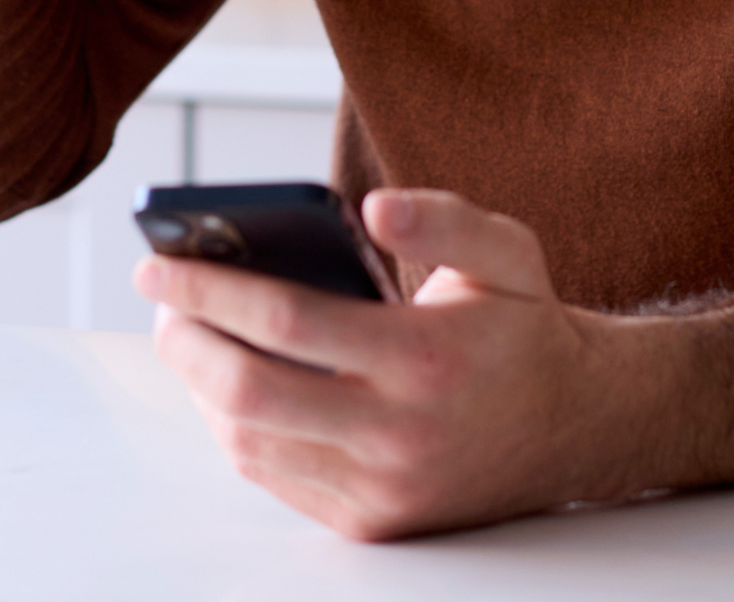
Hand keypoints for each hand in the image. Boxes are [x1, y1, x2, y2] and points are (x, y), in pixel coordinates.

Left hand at [136, 189, 733, 539]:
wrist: (578, 428)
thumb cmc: (523, 329)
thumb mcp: (505, 252)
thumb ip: (442, 219)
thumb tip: (374, 208)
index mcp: (426, 357)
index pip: (287, 319)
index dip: (208, 287)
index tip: (156, 261)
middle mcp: (399, 433)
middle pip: (248, 392)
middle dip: (183, 342)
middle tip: (159, 304)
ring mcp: (382, 489)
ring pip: (249, 443)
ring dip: (199, 387)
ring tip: (187, 336)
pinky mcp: (372, 523)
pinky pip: (273, 477)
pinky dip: (235, 429)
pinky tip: (227, 384)